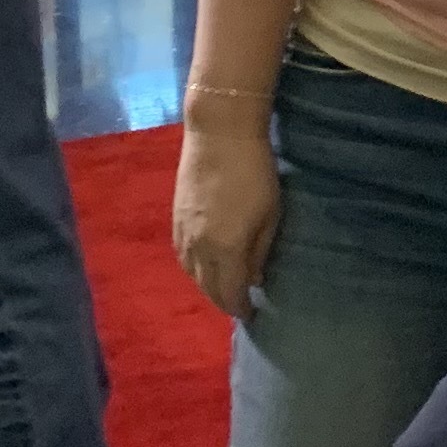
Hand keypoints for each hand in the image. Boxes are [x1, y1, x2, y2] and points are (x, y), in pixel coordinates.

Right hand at [171, 107, 280, 319]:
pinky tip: (203, 265)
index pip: (229, 293)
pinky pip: (182, 255)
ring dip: (206, 285)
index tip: (251, 314)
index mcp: (225, 250)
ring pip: (191, 273)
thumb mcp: (270, 213)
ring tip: (222, 287)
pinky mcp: (175, 217)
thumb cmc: (255, 171)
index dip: (240, 307)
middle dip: (222, 300)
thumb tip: (254, 278)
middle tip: (237, 304)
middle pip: (207, 287)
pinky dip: (193, 268)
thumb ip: (260, 250)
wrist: (219, 132)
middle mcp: (199, 248)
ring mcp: (183, 232)